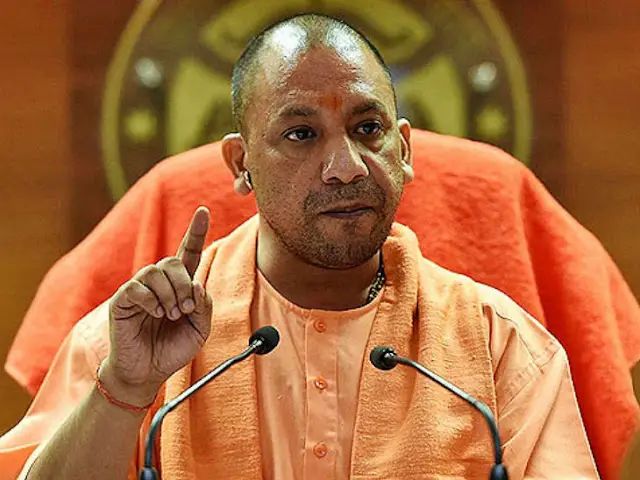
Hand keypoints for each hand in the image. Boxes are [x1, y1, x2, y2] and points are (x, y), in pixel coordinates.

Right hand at [101, 207, 212, 404]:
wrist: (146, 373)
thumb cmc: (172, 350)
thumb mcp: (199, 330)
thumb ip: (204, 306)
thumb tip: (197, 284)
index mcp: (180, 286)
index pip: (189, 253)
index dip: (196, 232)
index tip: (204, 211)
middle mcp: (159, 283)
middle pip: (173, 261)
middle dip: (184, 284)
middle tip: (184, 310)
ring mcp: (139, 289)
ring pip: (156, 271)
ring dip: (170, 293)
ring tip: (169, 315)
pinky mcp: (122, 300)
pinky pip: (137, 286)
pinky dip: (150, 299)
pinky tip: (154, 313)